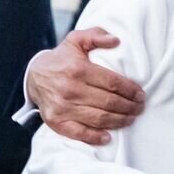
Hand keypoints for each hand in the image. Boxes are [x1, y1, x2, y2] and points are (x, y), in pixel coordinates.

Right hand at [27, 29, 145, 143]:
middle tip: (139, 108)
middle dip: (129, 107)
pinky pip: (80, 132)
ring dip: (119, 121)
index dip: (130, 90)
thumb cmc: (61, 60)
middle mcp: (70, 89)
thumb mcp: (75, 41)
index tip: (140, 95)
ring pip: (99, 118)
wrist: (33, 77)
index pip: (112, 82)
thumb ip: (95, 36)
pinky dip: (95, 137)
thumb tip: (116, 40)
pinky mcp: (56, 121)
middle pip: (109, 102)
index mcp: (78, 69)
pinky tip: (108, 136)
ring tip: (131, 119)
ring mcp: (63, 107)